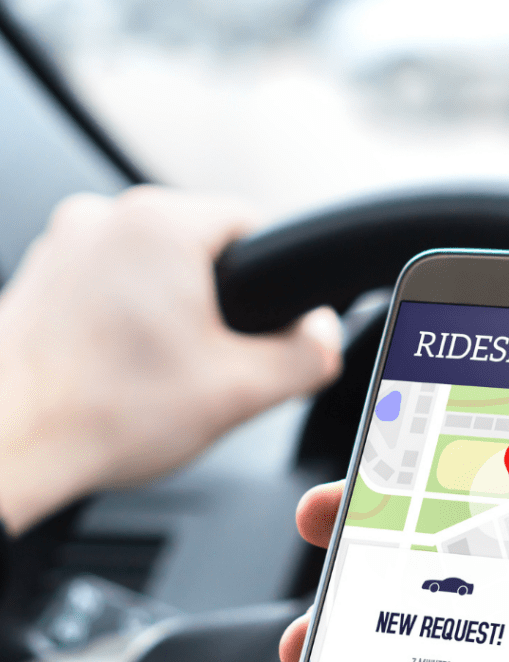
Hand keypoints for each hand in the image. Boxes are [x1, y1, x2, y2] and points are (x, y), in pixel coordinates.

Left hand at [0, 186, 341, 534]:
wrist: (8, 443)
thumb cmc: (105, 412)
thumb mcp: (241, 391)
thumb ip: (307, 356)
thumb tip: (324, 334)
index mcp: (161, 225)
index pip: (254, 224)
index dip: (275, 281)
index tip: (267, 326)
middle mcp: (106, 218)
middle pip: (203, 249)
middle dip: (219, 306)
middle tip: (211, 364)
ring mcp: (65, 245)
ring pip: (155, 270)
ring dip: (172, 315)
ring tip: (160, 375)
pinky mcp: (41, 277)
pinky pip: (111, 287)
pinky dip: (127, 322)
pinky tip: (123, 372)